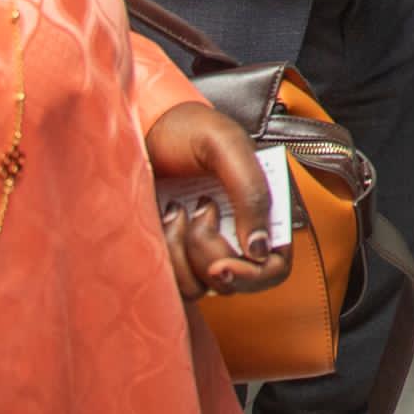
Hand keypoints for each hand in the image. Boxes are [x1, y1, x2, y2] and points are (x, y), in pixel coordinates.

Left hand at [146, 100, 292, 298]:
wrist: (140, 127)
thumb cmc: (187, 129)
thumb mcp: (227, 147)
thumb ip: (251, 192)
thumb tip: (259, 249)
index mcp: (262, 210)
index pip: (274, 265)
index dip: (255, 276)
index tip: (222, 266)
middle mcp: (236, 234)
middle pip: (237, 282)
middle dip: (211, 257)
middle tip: (198, 213)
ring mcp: (201, 247)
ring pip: (200, 286)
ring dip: (182, 250)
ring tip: (177, 207)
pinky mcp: (170, 253)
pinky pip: (170, 281)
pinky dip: (163, 253)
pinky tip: (164, 215)